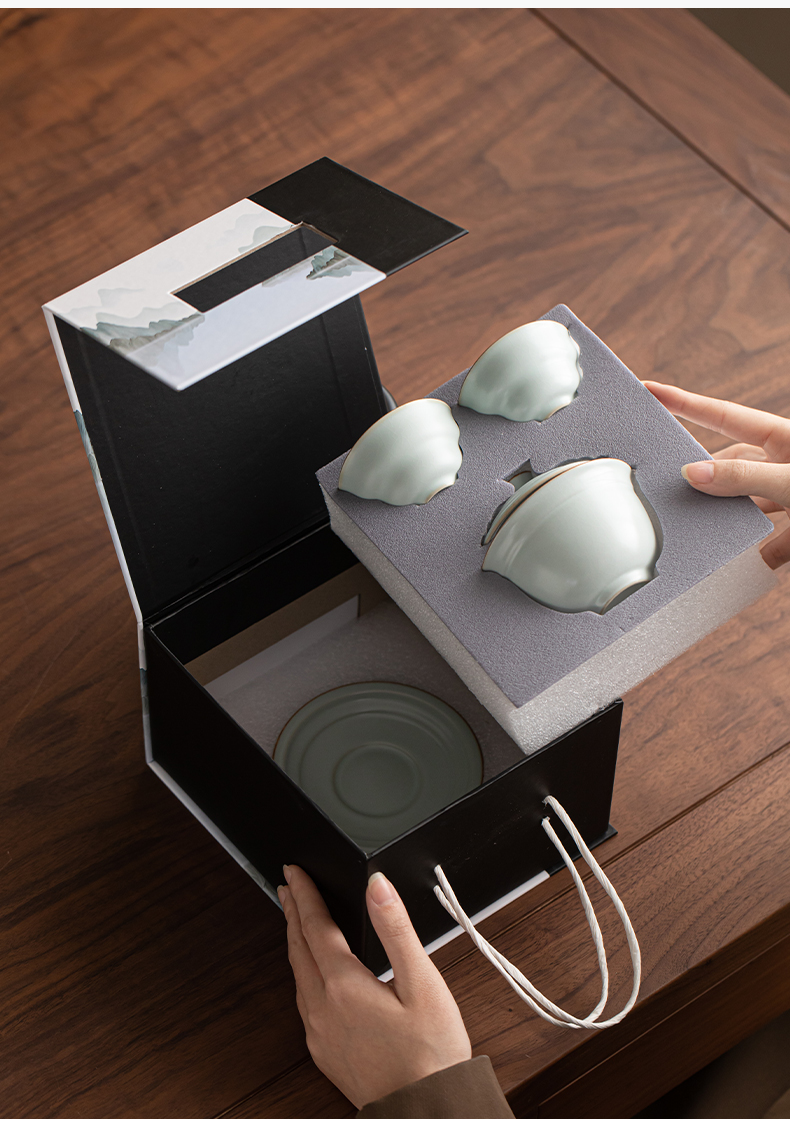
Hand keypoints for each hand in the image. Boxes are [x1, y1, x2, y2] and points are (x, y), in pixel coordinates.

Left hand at [277, 865, 470, 1108]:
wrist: (425, 1113)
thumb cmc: (431, 1053)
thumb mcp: (422, 982)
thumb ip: (396, 929)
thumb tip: (377, 886)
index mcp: (344, 985)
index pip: (314, 925)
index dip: (303, 894)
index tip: (293, 871)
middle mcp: (323, 1008)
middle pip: (298, 948)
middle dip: (292, 913)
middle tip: (288, 887)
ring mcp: (320, 1033)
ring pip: (298, 976)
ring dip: (296, 943)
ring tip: (297, 922)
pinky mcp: (325, 1053)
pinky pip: (305, 1002)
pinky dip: (304, 974)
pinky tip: (314, 975)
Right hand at [644, 381, 789, 568]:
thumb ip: (745, 477)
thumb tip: (693, 473)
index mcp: (784, 437)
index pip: (721, 415)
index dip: (684, 402)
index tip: (649, 389)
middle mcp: (785, 464)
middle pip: (729, 466)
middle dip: (701, 477)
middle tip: (668, 486)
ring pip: (747, 508)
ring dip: (728, 522)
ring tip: (701, 532)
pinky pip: (771, 544)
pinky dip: (757, 556)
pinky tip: (743, 568)